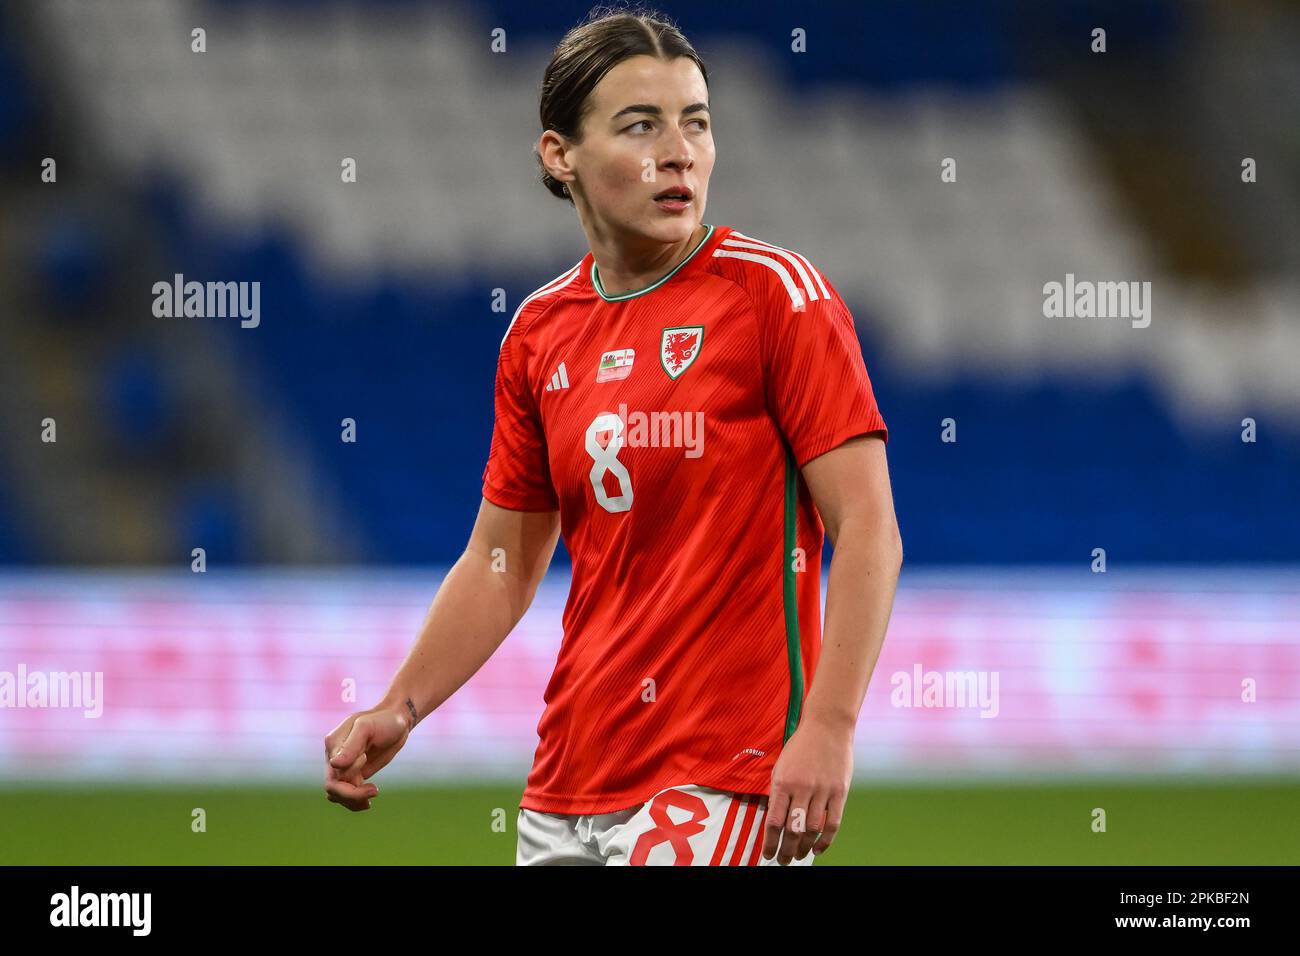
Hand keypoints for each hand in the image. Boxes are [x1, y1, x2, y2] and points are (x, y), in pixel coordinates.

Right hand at [323, 705, 411, 810]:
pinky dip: (355, 801)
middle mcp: (334, 757)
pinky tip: (368, 802)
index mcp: (333, 745)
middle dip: (352, 796)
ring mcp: (344, 766)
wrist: (397, 720)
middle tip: (374, 791)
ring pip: (338, 794)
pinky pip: (348, 793)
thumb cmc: (384, 720)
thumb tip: (334, 764)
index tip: (367, 765)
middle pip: (333, 788)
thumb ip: (351, 746)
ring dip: (353, 801)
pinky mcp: (355, 772)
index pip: (333, 777)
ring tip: (373, 795)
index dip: (350, 781)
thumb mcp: (367, 728)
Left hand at [761, 716, 852, 863]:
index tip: (767, 855)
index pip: (773, 821)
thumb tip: (773, 821)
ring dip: (804, 848)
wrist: (827, 726)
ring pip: (812, 830)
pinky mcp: (840, 792)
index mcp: (783, 782)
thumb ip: (778, 793)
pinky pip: (833, 823)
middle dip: (786, 851)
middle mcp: (802, 788)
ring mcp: (823, 791)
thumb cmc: (801, 747)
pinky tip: (818, 849)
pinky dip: (825, 840)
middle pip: (793, 830)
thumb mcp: (781, 766)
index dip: (770, 843)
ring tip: (799, 856)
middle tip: (783, 861)